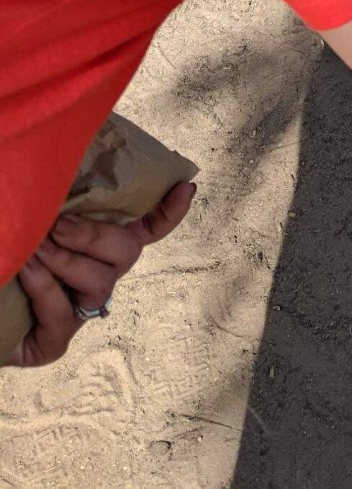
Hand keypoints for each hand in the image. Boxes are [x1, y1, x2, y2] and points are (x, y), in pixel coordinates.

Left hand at [8, 181, 195, 367]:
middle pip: (128, 252)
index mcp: (101, 245)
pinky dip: (45, 287)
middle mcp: (99, 276)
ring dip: (65, 260)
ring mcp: (80, 312)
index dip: (169, 211)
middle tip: (58, 225)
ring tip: (34, 247)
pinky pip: (63, 314)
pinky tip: (27, 270)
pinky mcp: (55, 343)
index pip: (149, 228)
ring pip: (100, 282)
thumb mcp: (41, 220)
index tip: (186, 188)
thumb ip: (64, 199)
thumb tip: (72, 156)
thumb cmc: (11, 251)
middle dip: (95, 236)